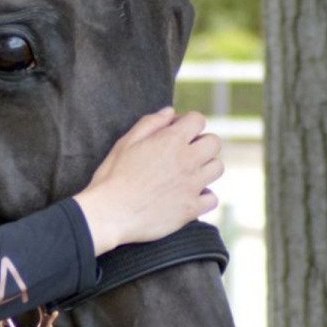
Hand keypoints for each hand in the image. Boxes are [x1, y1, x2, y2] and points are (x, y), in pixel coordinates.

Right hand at [72, 108, 222, 255]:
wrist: (109, 214)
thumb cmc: (112, 177)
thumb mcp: (125, 143)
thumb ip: (150, 124)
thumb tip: (170, 112)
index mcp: (170, 141)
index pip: (198, 120)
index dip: (187, 123)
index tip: (175, 132)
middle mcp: (187, 160)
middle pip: (214, 143)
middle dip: (201, 143)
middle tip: (183, 153)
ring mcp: (192, 185)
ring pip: (217, 168)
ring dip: (205, 168)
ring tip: (186, 174)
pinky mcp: (191, 208)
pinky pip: (212, 198)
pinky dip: (203, 196)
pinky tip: (187, 196)